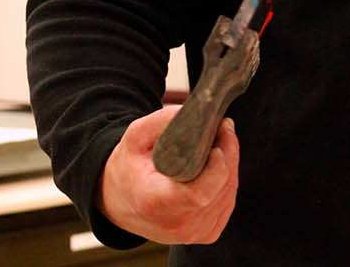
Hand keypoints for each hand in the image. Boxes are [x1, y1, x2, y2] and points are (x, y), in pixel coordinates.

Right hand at [96, 105, 239, 243]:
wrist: (118, 201)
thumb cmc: (127, 168)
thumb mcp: (134, 137)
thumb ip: (162, 121)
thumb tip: (199, 115)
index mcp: (155, 203)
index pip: (200, 193)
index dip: (217, 168)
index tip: (215, 144)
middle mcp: (176, 225)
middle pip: (220, 189)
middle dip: (228, 156)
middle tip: (223, 130)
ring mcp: (192, 234)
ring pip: (228, 195)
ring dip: (230, 167)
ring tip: (219, 145)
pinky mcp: (205, 235)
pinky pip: (227, 204)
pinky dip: (227, 184)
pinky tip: (216, 168)